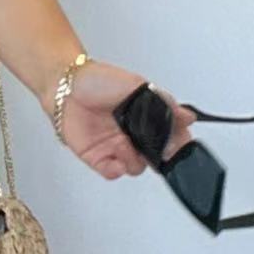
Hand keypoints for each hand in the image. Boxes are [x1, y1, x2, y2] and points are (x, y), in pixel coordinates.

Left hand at [50, 60, 196, 179]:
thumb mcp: (138, 85)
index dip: (178, 145)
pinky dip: (116, 170)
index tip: (181, 144)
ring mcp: (116, 148)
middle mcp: (133, 136)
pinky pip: (112, 172)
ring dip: (134, 160)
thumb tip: (187, 116)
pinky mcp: (97, 157)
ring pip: (135, 167)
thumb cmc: (99, 81)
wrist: (66, 86)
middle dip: (160, 159)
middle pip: (155, 158)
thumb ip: (163, 103)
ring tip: (125, 144)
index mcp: (146, 120)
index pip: (170, 139)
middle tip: (158, 151)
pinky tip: (116, 159)